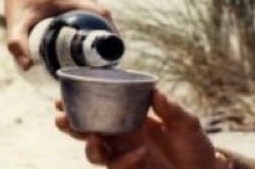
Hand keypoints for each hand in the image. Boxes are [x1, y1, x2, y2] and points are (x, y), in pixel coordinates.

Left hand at [0, 0, 110, 69]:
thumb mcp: (17, 20)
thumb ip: (18, 43)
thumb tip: (27, 67)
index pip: (103, 17)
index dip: (111, 37)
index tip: (109, 57)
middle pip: (104, 21)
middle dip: (105, 43)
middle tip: (100, 66)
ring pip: (98, 19)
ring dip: (99, 37)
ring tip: (94, 61)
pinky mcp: (75, 2)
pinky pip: (90, 17)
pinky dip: (91, 30)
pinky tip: (83, 47)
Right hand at [54, 90, 219, 168]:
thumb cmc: (194, 145)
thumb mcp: (187, 123)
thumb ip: (172, 109)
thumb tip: (157, 93)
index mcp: (130, 117)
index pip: (99, 108)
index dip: (78, 104)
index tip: (61, 97)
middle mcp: (123, 137)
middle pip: (87, 131)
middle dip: (71, 125)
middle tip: (61, 118)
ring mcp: (125, 157)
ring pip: (95, 153)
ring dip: (91, 146)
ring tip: (95, 139)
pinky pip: (118, 168)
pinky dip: (125, 161)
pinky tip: (141, 153)